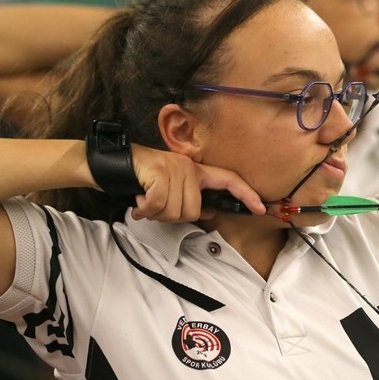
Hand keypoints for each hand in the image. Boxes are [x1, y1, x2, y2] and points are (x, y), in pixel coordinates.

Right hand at [129, 144, 263, 220]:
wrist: (118, 163)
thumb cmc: (146, 179)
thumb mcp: (173, 187)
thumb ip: (192, 199)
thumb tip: (210, 213)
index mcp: (197, 171)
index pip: (229, 179)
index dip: (246, 194)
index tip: (260, 208)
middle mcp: (189, 167)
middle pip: (193, 210)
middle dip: (172, 216)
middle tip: (156, 207)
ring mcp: (175, 168)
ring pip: (176, 211)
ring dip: (156, 213)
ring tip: (146, 201)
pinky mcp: (159, 172)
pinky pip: (159, 205)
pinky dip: (145, 210)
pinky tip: (138, 203)